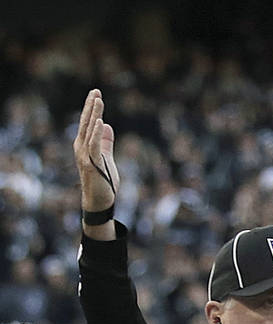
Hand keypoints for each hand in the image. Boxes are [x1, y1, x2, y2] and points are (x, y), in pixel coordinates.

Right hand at [73, 89, 118, 213]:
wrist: (100, 200)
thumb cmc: (103, 181)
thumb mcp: (106, 157)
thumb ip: (106, 143)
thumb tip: (108, 126)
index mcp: (84, 145)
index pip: (87, 123)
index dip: (91, 108)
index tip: (96, 94)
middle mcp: (81, 148)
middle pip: (86, 123)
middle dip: (91, 107)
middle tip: (96, 91)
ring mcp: (85, 155)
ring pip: (89, 131)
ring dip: (94, 115)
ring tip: (98, 100)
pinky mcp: (92, 164)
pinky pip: (94, 146)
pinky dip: (97, 133)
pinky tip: (101, 121)